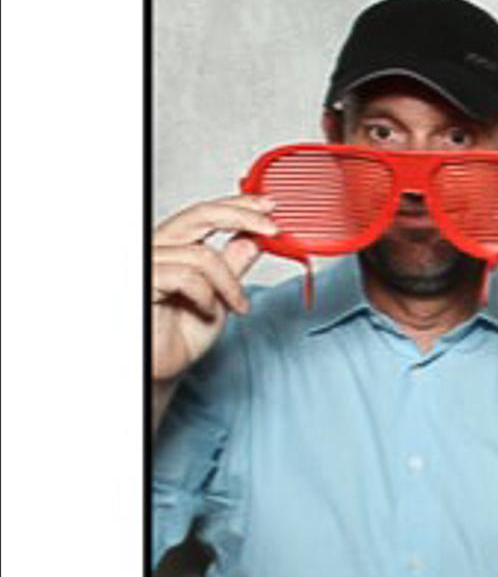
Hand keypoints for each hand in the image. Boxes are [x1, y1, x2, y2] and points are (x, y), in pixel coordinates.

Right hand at [152, 192, 276, 383]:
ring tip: (237, 305)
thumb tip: (254, 239)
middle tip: (272, 229)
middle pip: (200, 214)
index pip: (204, 212)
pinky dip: (208, 295)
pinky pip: (187, 277)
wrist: (161, 371)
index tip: (268, 206)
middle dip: (242, 217)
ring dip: (230, 282)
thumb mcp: (220, 296)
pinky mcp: (146, 283)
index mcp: (174, 245)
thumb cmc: (179, 337)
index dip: (237, 205)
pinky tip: (209, 311)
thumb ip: (232, 266)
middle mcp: (158, 247)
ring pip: (201, 254)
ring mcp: (150, 263)